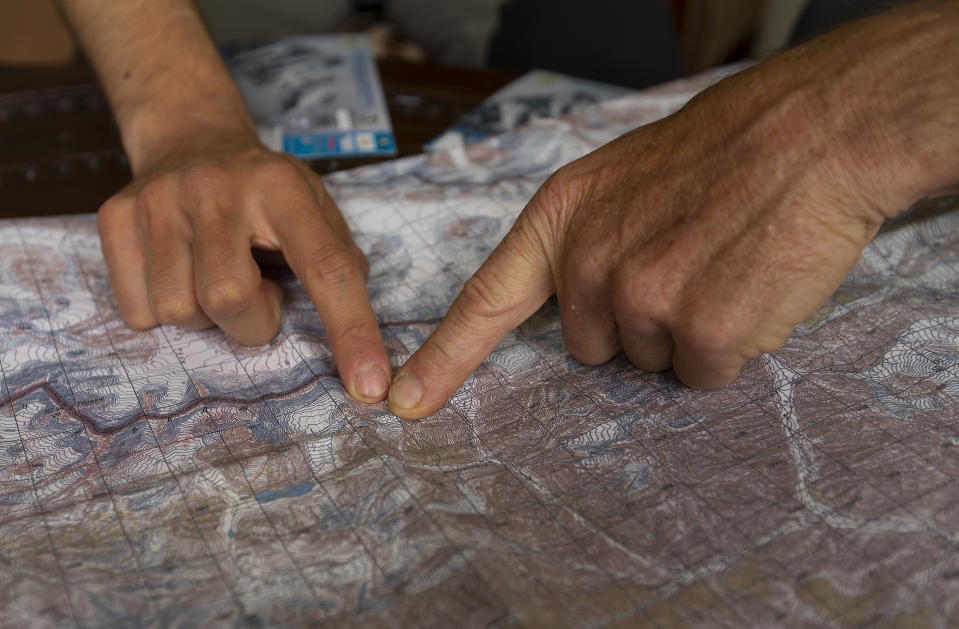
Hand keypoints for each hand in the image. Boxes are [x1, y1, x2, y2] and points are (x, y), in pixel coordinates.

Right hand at [98, 143, 391, 402]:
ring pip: (179, 311)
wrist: (191, 140)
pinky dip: (162, 312)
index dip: (351, 330)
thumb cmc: (265, 192)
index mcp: (282, 187)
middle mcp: (217, 187)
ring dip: (207, 316)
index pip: (326, 268)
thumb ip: (340, 262)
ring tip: (215, 274)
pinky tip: (178, 271)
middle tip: (258, 292)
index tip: (370, 385)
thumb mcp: (315, 208)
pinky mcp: (115, 217)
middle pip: (229, 298)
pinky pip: (138, 312)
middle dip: (251, 320)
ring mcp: (159, 199)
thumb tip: (358, 337)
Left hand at [387, 2, 958, 418]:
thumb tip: (588, 308)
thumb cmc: (727, 147)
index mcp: (562, 218)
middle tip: (689, 262)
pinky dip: (731, 345)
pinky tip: (752, 289)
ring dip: (688, 330)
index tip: (408, 403)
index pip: (488, 301)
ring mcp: (641, 301)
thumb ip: (591, 239)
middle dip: (636, 322)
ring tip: (727, 264)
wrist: (816, 130)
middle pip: (594, 345)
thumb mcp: (628, 176)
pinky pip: (703, 372)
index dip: (447, 358)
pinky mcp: (699, 334)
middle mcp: (588, 264)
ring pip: (653, 361)